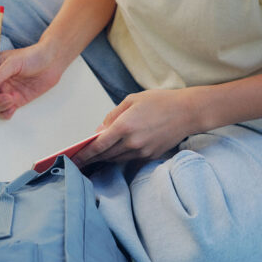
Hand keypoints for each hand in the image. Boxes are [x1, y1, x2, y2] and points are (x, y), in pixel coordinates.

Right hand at [0, 43, 65, 118]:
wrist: (52, 61)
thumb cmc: (33, 56)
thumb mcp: (14, 63)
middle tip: (8, 98)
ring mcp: (6, 90)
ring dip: (2, 106)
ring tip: (14, 99)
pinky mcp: (16, 99)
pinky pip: (5, 110)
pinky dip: (6, 113)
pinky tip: (13, 109)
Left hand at [73, 89, 199, 165]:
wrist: (187, 112)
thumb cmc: (159, 101)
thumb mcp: (131, 100)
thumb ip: (113, 116)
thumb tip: (100, 131)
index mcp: (125, 126)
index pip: (98, 145)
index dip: (84, 153)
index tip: (73, 158)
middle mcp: (132, 142)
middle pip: (105, 155)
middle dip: (90, 158)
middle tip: (77, 160)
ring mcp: (142, 151)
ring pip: (116, 159)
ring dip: (103, 159)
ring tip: (91, 158)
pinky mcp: (150, 156)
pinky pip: (129, 159)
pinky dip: (118, 158)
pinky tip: (111, 155)